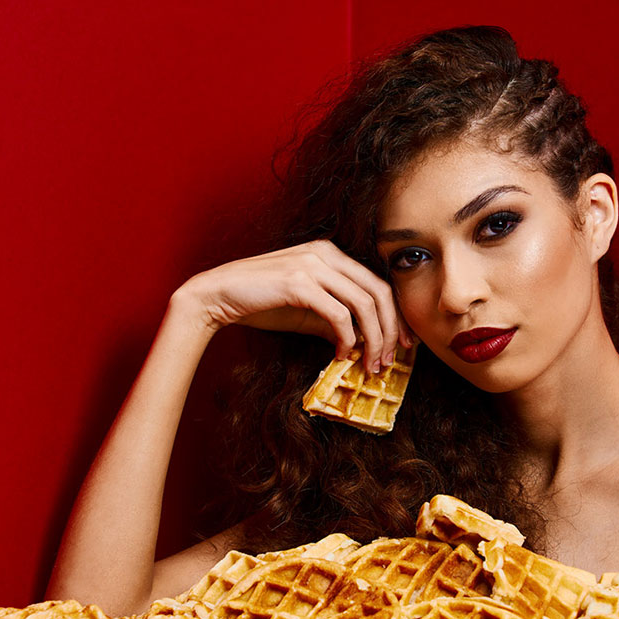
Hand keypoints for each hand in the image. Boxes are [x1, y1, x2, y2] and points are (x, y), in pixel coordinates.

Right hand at [178, 240, 413, 370]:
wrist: (217, 295)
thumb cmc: (261, 302)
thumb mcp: (306, 311)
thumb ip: (335, 320)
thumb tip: (363, 342)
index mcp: (330, 254)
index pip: (377, 284)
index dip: (395, 316)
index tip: (401, 344)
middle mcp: (326, 254)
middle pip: (379, 292)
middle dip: (390, 330)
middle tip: (390, 360)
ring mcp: (313, 265)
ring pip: (364, 304)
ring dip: (373, 339)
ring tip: (370, 364)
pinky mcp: (299, 283)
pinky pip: (339, 314)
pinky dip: (347, 338)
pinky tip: (342, 355)